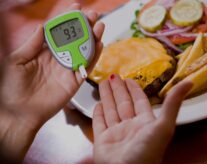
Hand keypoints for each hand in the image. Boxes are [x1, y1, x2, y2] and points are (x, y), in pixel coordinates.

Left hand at [0, 3, 103, 160]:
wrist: (18, 113)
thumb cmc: (11, 88)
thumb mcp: (16, 61)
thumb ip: (31, 44)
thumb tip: (42, 26)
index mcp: (43, 52)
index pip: (59, 32)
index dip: (67, 20)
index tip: (75, 8)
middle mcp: (58, 59)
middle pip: (75, 39)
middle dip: (84, 26)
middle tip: (92, 15)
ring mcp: (67, 70)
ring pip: (84, 51)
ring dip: (93, 38)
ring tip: (99, 25)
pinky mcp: (74, 82)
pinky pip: (87, 67)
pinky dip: (94, 56)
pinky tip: (99, 44)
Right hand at [93, 74, 191, 163]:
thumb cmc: (148, 152)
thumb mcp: (164, 125)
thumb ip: (173, 103)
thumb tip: (189, 82)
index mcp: (145, 123)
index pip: (139, 101)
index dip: (134, 90)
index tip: (129, 79)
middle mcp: (130, 127)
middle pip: (123, 103)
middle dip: (118, 89)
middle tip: (113, 76)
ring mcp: (115, 133)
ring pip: (111, 110)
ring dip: (107, 96)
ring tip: (103, 82)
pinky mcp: (102, 140)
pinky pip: (99, 123)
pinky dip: (98, 114)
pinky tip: (97, 104)